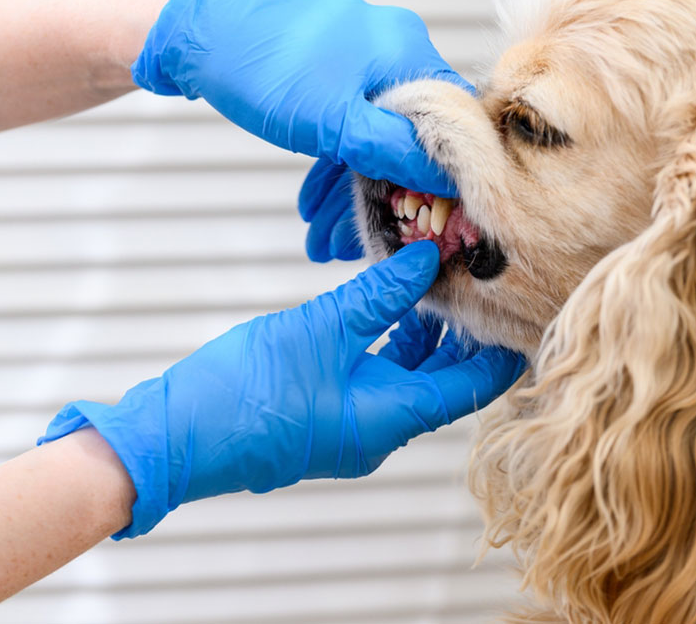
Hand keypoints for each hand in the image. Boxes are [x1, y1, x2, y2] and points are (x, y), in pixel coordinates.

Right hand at [39, 242, 525, 537]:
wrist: (176, 437)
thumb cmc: (245, 394)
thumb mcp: (319, 329)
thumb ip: (378, 293)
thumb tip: (425, 257)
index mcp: (390, 419)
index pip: (472, 386)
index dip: (500, 344)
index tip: (519, 299)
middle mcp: (380, 429)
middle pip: (444, 380)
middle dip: (462, 328)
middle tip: (476, 274)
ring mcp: (352, 424)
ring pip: (409, 376)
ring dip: (424, 332)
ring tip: (437, 277)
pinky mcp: (326, 413)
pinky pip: (376, 375)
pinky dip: (389, 341)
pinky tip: (389, 302)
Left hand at [130, 0, 471, 260]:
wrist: (192, 35)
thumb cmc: (262, 69)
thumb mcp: (335, 122)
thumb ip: (392, 149)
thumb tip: (446, 175)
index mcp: (405, 50)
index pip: (447, 121)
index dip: (437, 177)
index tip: (425, 222)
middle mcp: (389, 48)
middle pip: (400, 137)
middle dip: (375, 199)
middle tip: (353, 247)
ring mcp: (356, 58)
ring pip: (366, 137)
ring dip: (345, 191)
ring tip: (323, 239)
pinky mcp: (326, 70)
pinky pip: (342, 125)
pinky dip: (329, 165)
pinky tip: (312, 205)